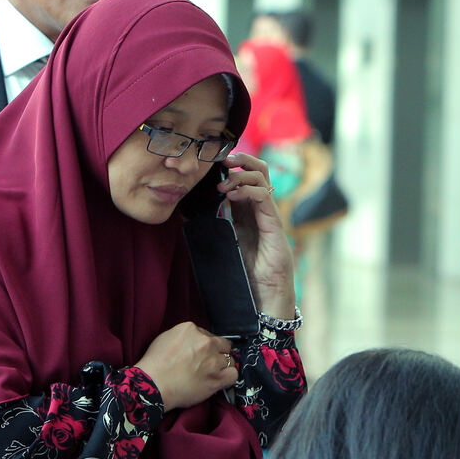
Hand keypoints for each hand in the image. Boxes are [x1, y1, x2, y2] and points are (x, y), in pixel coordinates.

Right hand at [135, 321, 240, 411]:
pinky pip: (233, 374)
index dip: (204, 345)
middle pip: (222, 344)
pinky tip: (220, 380)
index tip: (199, 353)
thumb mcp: (165, 338)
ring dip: (221, 366)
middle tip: (207, 363)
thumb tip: (193, 340)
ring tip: (210, 373)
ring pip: (229, 359)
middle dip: (216, 352)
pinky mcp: (217, 378)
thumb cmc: (154, 365)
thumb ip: (184, 337)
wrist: (153, 384)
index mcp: (191, 330)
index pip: (207, 334)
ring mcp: (213, 360)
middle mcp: (205, 342)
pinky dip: (228, 377)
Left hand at [218, 153, 295, 318]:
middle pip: (260, 170)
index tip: (214, 164)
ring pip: (263, 179)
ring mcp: (270, 217)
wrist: (264, 299)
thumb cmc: (244, 276)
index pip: (246, 177)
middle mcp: (261, 210)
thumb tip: (185, 214)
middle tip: (222, 160)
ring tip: (223, 187)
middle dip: (242, 159)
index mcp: (249, 212)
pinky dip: (249, 191)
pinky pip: (266, 198)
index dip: (232, 166)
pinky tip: (232, 195)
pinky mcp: (275, 227)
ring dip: (241, 175)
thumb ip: (211, 228)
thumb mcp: (222, 246)